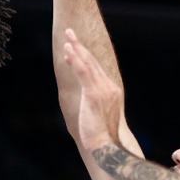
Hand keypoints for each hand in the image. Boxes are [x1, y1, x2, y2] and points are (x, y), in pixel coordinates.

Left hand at [62, 28, 122, 152]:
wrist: (107, 147)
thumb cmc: (101, 137)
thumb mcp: (98, 116)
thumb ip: (94, 104)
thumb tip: (87, 104)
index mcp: (111, 91)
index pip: (96, 69)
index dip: (85, 56)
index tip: (75, 46)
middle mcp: (109, 87)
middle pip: (92, 62)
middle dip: (80, 46)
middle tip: (70, 33)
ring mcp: (103, 90)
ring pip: (88, 63)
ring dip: (77, 48)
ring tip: (67, 36)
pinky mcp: (93, 95)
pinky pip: (83, 72)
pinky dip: (75, 60)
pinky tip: (68, 51)